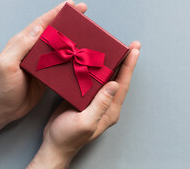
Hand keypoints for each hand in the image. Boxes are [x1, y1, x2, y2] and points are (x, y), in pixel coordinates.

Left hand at [0, 0, 87, 121]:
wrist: (3, 110)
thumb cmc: (2, 88)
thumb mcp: (6, 64)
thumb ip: (21, 46)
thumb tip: (38, 28)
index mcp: (23, 43)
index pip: (42, 24)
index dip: (56, 13)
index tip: (70, 4)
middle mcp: (33, 49)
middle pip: (54, 30)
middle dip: (68, 19)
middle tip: (83, 10)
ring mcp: (42, 61)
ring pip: (60, 44)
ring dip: (73, 36)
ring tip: (87, 29)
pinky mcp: (48, 73)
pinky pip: (62, 60)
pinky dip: (73, 54)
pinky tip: (82, 53)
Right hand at [28, 41, 140, 167]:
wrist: (53, 145)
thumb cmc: (68, 138)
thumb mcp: (86, 122)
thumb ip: (101, 104)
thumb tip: (114, 84)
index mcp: (110, 110)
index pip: (123, 84)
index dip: (129, 66)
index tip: (135, 50)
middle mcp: (106, 104)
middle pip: (118, 78)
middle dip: (126, 61)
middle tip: (132, 45)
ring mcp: (96, 100)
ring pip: (106, 77)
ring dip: (112, 62)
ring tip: (117, 47)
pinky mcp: (84, 98)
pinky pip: (93, 80)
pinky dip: (96, 68)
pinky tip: (95, 59)